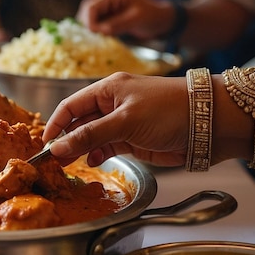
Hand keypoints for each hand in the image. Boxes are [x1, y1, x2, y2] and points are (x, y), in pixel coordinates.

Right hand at [43, 72, 188, 166]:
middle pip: (79, 122)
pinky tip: (93, 162)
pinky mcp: (133, 139)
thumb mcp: (125, 121)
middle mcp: (112, 104)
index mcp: (107, 89)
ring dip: (80, 150)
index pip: (71, 105)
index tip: (43, 144)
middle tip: (52, 160)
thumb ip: (90, 135)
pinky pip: (107, 147)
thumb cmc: (169, 110)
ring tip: (69, 165)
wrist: (210, 123)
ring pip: (92, 137)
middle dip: (65, 140)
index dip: (56, 124)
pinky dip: (98, 154)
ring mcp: (122, 122)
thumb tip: (57, 148)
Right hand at [76, 0, 171, 40]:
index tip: (93, 33)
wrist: (159, 20)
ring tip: (95, 39)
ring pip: (89, 17)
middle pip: (87, 9)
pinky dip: (95, 31)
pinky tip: (99, 39)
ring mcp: (107, 7)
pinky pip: (96, 23)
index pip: (92, 5)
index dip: (88, 19)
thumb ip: (118, 24)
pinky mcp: (108, 16)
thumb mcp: (136, 20)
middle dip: (86, 24)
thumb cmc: (151, 16)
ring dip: (90, 28)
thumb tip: (100, 31)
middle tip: (91, 38)